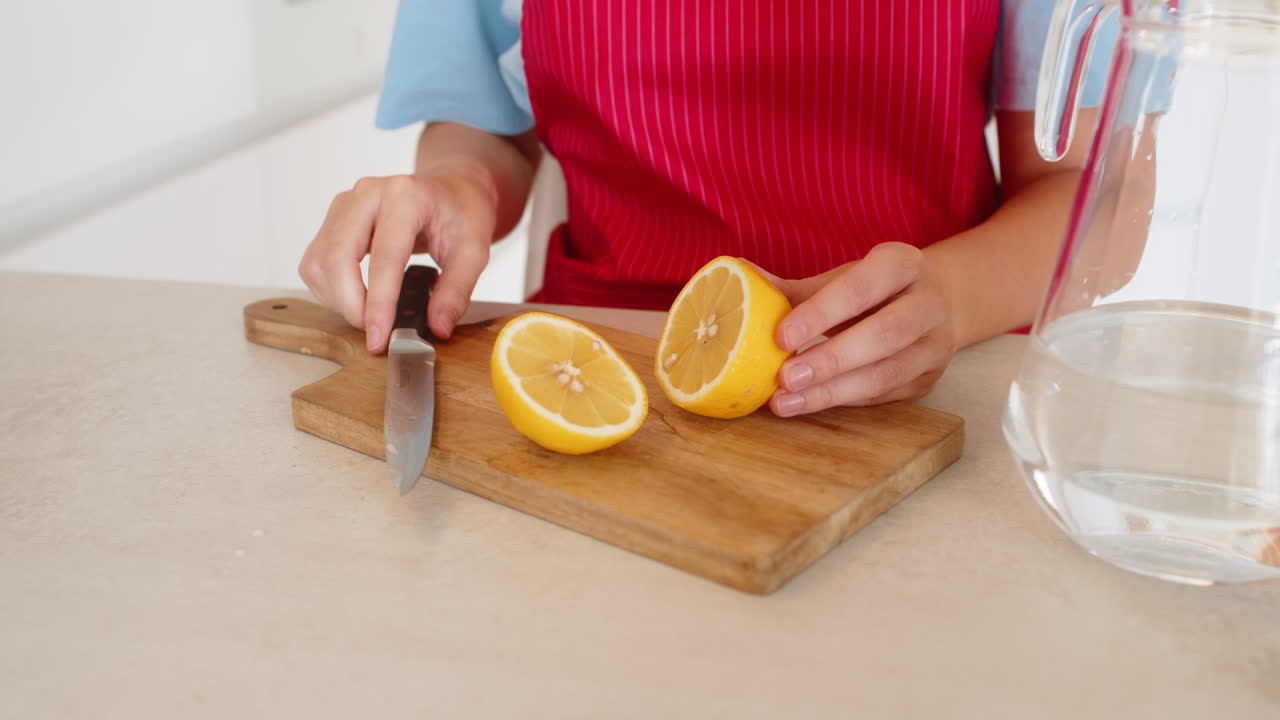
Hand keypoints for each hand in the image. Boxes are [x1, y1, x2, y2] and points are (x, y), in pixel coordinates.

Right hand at [298, 163, 497, 352]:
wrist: (451, 190)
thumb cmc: (461, 214)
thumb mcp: (475, 251)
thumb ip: (456, 290)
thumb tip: (437, 327)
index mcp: (405, 196)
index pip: (383, 258)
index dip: (379, 304)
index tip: (379, 338)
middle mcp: (367, 194)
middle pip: (337, 258)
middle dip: (351, 306)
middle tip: (375, 333)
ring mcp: (345, 205)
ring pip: (319, 263)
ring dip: (338, 300)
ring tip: (371, 315)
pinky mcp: (332, 220)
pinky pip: (315, 263)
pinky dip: (331, 291)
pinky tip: (358, 298)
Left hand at [761, 243, 958, 415]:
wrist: (926, 306)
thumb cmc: (872, 291)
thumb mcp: (840, 280)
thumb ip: (796, 289)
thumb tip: (742, 277)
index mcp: (903, 264)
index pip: (862, 287)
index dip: (822, 312)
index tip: (781, 335)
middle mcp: (929, 302)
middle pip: (885, 333)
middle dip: (831, 359)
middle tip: (785, 377)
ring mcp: (935, 344)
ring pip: (887, 372)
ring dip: (833, 391)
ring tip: (787, 402)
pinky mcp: (929, 378)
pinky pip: (885, 394)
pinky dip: (844, 401)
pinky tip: (809, 404)